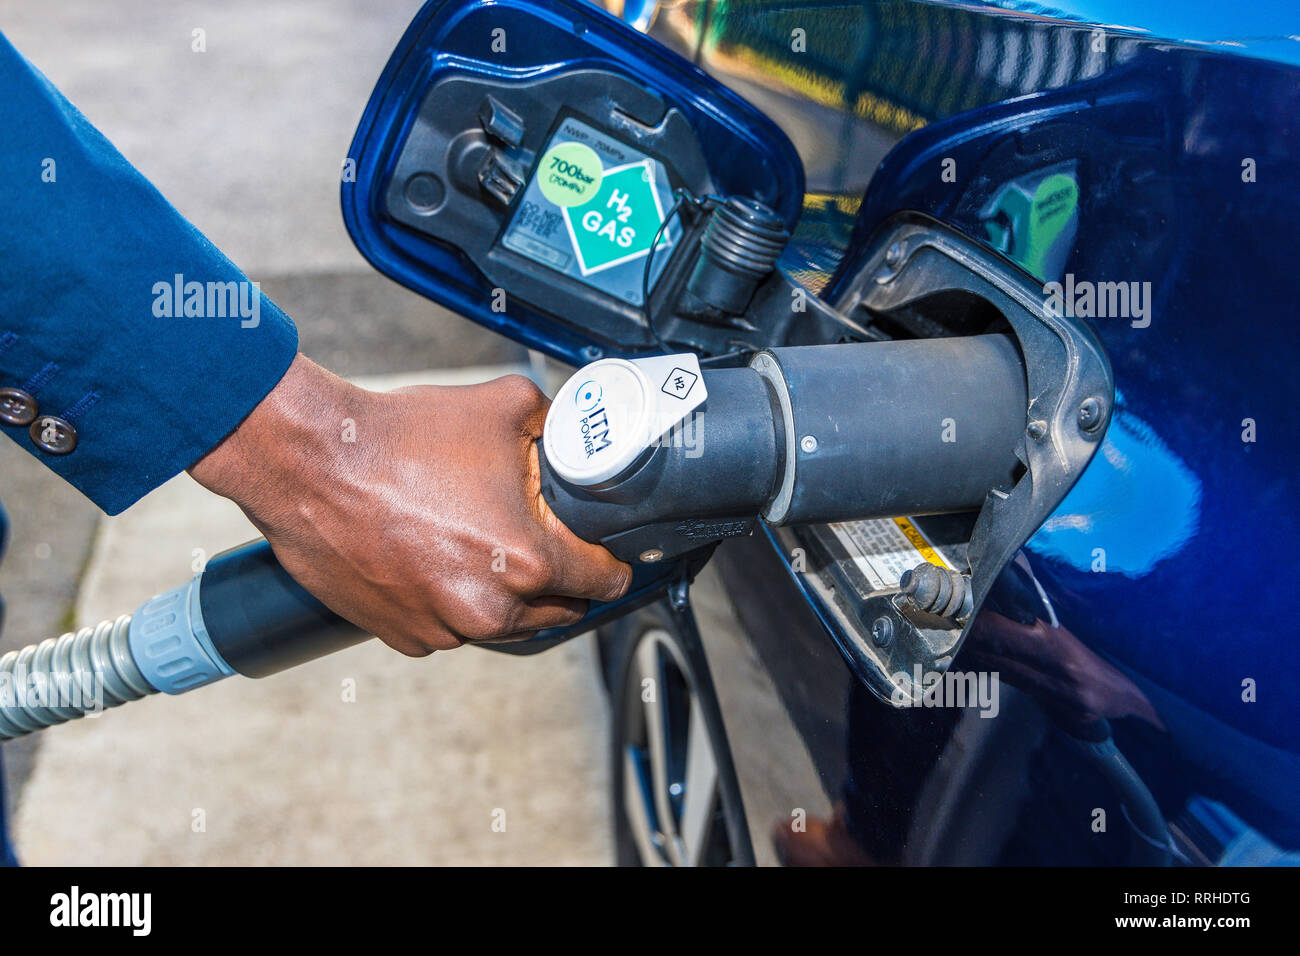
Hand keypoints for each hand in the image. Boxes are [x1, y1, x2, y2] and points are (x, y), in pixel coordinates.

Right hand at [189, 354, 631, 655]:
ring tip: (473, 537)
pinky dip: (452, 600)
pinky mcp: (404, 637)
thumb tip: (579, 440)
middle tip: (532, 532)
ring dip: (502, 592)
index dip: (610, 557)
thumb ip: (558, 429)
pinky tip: (434, 555)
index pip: (606, 581)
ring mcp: (443, 629)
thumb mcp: (505, 407)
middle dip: (556, 574)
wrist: (310, 462)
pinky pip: (451, 627)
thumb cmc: (399, 438)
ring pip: (503, 622)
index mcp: (528, 562)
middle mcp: (489, 609)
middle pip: (560, 608)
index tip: (601, 545)